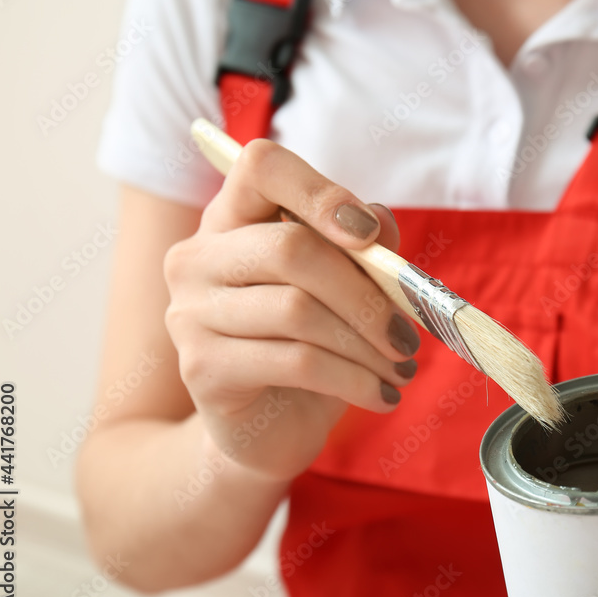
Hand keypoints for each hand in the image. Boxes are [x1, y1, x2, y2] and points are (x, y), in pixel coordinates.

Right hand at [163, 139, 419, 481]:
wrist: (267, 429)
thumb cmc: (311, 347)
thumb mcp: (344, 293)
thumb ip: (363, 250)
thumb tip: (382, 222)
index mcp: (232, 219)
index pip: (261, 167)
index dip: (320, 192)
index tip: (369, 235)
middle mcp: (198, 257)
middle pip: (291, 247)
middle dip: (365, 293)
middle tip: (407, 333)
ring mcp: (191, 312)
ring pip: (298, 311)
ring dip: (367, 345)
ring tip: (402, 368)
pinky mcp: (201, 368)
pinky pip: (295, 362)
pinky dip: (354, 379)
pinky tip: (382, 395)